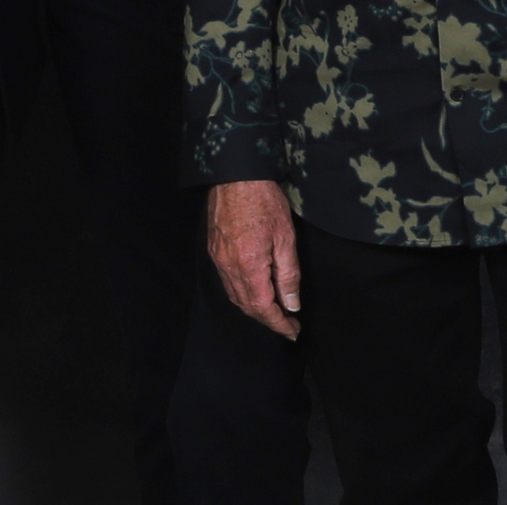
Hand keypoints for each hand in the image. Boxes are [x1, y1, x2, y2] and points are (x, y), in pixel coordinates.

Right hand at [207, 180, 301, 338]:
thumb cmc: (264, 201)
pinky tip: (255, 291)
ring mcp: (217, 259)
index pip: (263, 308)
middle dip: (268, 320)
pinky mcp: (213, 250)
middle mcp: (228, 267)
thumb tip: (292, 305)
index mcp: (248, 265)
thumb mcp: (285, 237)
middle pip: (247, 306)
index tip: (293, 332)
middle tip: (288, 325)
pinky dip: (242, 293)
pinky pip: (227, 282)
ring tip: (275, 312)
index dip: (278, 324)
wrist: (235, 174)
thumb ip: (288, 275)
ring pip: (235, 296)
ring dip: (254, 309)